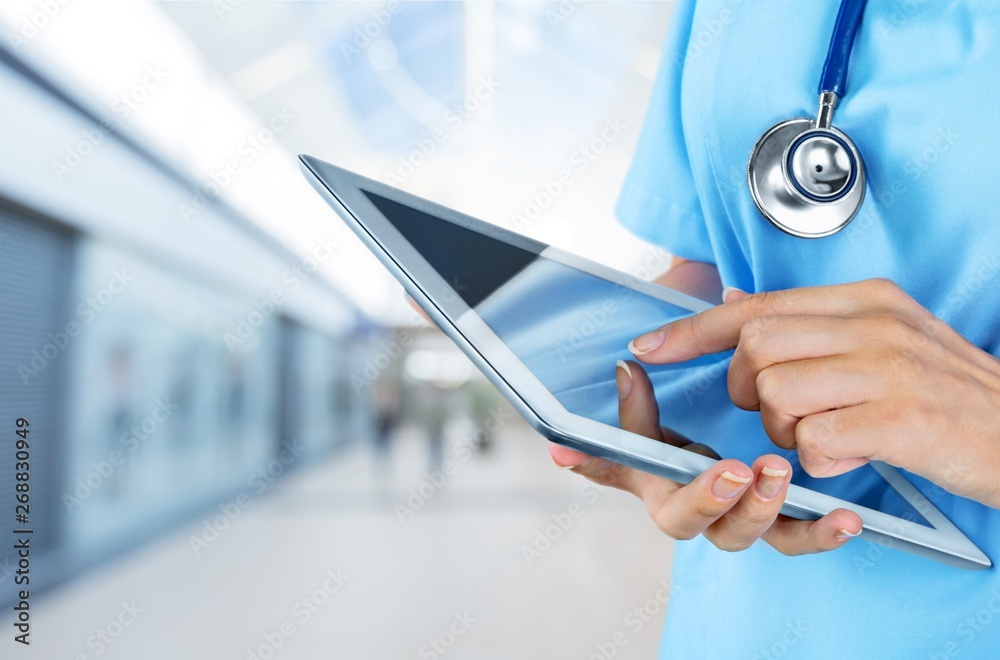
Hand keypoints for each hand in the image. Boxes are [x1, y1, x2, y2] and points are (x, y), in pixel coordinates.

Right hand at [548, 360, 862, 553]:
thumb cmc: (707, 416)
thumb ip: (640, 400)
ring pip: (741, 533)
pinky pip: (799, 539)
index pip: (617, 471)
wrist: (769, 425)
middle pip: (686, 519)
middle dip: (706, 496)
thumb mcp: (679, 401)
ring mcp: (738, 518)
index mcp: (656, 474)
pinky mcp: (784, 524)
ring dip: (759, 509)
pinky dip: (820, 532)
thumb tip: (611, 383)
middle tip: (730, 468)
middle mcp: (694, 504)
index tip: (572, 447)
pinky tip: (846, 517)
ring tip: (778, 473)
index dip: (593, 462)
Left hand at [628, 279, 999, 507]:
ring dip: (783, 430)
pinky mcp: (899, 420)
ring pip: (776, 394)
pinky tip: (850, 457)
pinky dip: (817, 461)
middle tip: (778, 409)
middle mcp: (874, 324)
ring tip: (824, 435)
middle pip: (756, 346)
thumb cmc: (949, 393)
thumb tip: (736, 301)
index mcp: (866, 299)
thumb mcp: (886, 337)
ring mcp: (888, 370)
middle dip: (746, 387)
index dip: (693, 329)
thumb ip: (811, 321)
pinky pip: (813, 442)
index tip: (648, 346)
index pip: (757, 306)